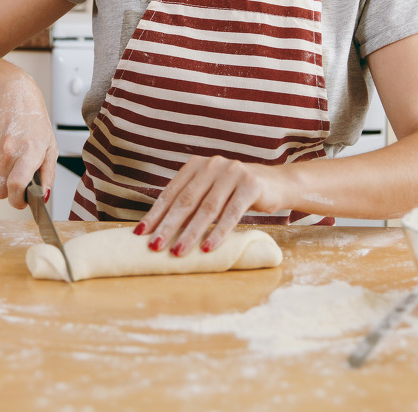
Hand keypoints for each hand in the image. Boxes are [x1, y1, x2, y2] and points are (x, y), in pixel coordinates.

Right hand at [0, 72, 56, 209]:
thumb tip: (45, 196)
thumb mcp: (50, 145)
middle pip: (0, 189)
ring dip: (1, 175)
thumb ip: (48, 174)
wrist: (11, 93)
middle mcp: (9, 149)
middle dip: (8, 192)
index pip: (17, 186)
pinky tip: (1, 147)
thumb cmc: (33, 120)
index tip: (21, 202)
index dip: (17, 201)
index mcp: (30, 151)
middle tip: (17, 182)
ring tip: (12, 156)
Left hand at [135, 156, 285, 254]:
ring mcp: (232, 172)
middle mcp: (212, 165)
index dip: (156, 214)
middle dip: (168, 226)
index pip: (171, 192)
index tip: (140, 233)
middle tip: (154, 246)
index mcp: (196, 166)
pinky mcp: (251, 184)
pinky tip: (208, 248)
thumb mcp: (211, 192)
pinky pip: (231, 212)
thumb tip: (160, 231)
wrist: (277, 184)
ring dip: (190, 233)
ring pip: (206, 208)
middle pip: (185, 201)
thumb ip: (192, 202)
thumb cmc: (236, 193)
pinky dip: (219, 232)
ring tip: (177, 252)